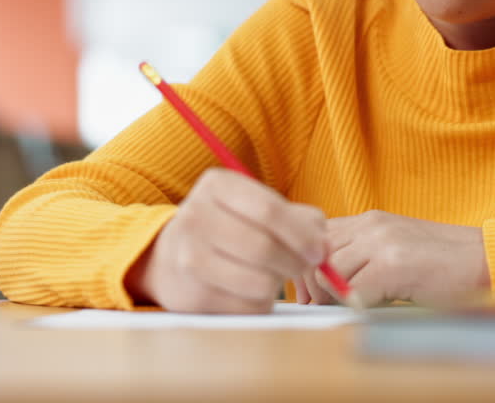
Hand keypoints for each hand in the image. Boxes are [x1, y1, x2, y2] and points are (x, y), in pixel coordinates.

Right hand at [126, 168, 326, 313]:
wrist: (172, 257)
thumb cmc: (231, 227)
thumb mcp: (258, 207)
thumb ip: (299, 219)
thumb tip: (322, 247)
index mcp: (217, 186)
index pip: (269, 210)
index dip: (302, 235)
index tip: (319, 251)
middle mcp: (196, 217)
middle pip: (263, 248)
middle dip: (294, 263)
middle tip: (302, 267)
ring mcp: (189, 258)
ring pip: (258, 282)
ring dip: (276, 284)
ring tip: (271, 275)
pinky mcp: (192, 296)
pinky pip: (246, 308)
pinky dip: (259, 303)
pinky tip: (249, 291)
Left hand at [294, 210, 488, 306]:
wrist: (487, 261)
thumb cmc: (445, 264)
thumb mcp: (397, 250)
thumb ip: (364, 258)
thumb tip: (326, 286)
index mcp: (371, 220)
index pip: (318, 236)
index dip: (310, 266)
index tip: (311, 292)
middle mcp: (373, 225)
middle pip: (318, 253)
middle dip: (314, 284)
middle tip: (319, 306)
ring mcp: (383, 242)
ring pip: (331, 272)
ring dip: (334, 297)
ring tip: (348, 309)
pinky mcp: (394, 264)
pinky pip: (354, 291)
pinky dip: (355, 306)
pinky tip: (370, 310)